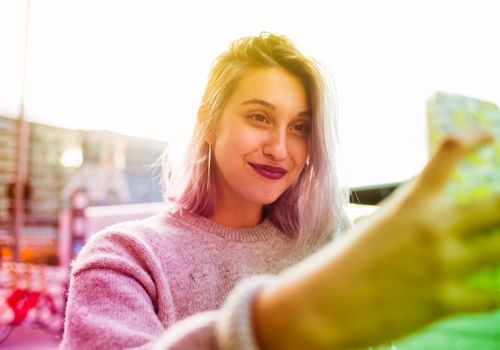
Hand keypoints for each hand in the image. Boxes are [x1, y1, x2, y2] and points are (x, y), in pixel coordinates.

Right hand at [255, 130, 499, 348]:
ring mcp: (443, 265)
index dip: (474, 138)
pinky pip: (493, 295)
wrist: (322, 306)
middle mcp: (433, 228)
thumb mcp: (376, 226)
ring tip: (497, 244)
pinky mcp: (446, 302)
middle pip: (498, 204)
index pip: (449, 153)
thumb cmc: (343, 263)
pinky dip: (496, 291)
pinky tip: (493, 289)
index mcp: (411, 203)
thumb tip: (438, 214)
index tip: (486, 137)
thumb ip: (411, 216)